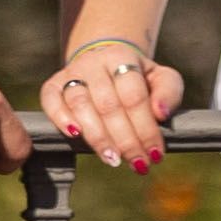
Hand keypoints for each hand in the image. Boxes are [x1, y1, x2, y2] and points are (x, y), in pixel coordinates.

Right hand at [43, 42, 181, 169]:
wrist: (104, 63)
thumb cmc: (136, 78)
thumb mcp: (160, 78)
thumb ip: (168, 92)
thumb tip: (161, 113)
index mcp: (122, 57)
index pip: (134, 96)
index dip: (145, 128)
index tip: (155, 154)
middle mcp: (94, 63)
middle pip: (108, 105)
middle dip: (125, 139)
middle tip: (137, 163)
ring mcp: (71, 73)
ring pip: (80, 105)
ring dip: (97, 136)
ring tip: (112, 158)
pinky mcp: (52, 85)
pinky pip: (51, 101)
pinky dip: (61, 118)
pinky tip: (75, 136)